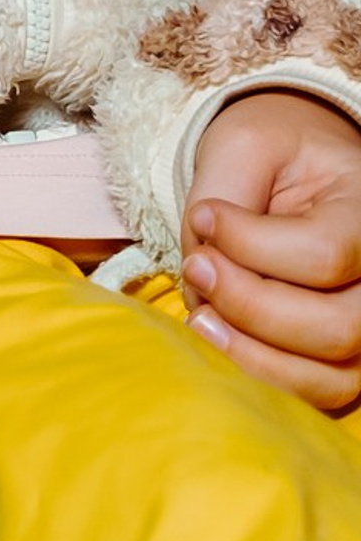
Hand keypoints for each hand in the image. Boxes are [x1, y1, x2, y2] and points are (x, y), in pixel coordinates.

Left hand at [181, 90, 360, 412]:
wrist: (296, 169)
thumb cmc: (272, 154)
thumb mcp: (245, 145)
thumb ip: (223, 195)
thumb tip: (205, 265)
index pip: (323, 254)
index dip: (249, 243)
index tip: (203, 214)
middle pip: (335, 328)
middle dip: (248, 305)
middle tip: (195, 267)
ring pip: (329, 378)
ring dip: (250, 353)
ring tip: (200, 316)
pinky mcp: (346, 361)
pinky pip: (314, 395)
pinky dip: (259, 376)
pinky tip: (218, 339)